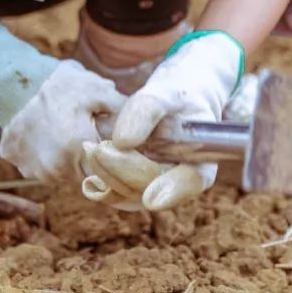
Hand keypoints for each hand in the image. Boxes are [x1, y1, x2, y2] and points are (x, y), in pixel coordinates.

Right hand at [0, 10, 123, 181]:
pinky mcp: (18, 165)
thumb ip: (123, 113)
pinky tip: (49, 133)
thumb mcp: (99, 90)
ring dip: (70, 160)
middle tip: (93, 136)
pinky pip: (41, 166)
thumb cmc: (60, 83)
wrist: (12, 79)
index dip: (116, 165)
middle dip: (93, 162)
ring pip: (63, 174)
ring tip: (69, 131)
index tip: (119, 152)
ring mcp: (34, 170)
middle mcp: (56, 169)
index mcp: (78, 151)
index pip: (107, 174)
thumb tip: (146, 128)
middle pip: (85, 176)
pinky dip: (47, 155)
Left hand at [80, 31, 242, 211]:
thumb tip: (122, 141)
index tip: (151, 199)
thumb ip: (146, 111)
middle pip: (151, 187)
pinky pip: (117, 196)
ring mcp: (159, 190)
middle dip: (121, 169)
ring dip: (106, 175)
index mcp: (202, 161)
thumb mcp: (165, 93)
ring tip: (89, 149)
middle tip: (95, 148)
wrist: (173, 103)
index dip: (172, 190)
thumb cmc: (174, 95)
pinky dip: (101, 185)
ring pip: (130, 195)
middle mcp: (182, 182)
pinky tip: (90, 171)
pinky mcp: (139, 191)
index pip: (191, 181)